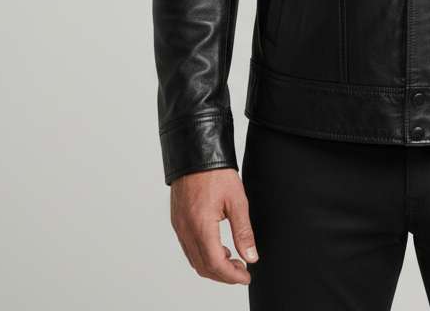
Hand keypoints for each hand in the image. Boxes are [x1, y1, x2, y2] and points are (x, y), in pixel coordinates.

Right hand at [169, 168, 259, 284]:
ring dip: (213, 266)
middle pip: (203, 267)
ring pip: (194, 260)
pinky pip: (188, 248)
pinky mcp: (177, 221)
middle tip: (242, 270)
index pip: (215, 264)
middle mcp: (186, 230)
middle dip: (223, 275)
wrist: (196, 154)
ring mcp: (179, 226)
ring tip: (232, 260)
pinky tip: (218, 247)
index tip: (246, 276)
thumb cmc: (216, 173)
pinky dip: (203, 255)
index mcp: (201, 225)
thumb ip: (243, 232)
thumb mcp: (237, 201)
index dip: (231, 275)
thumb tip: (251, 256)